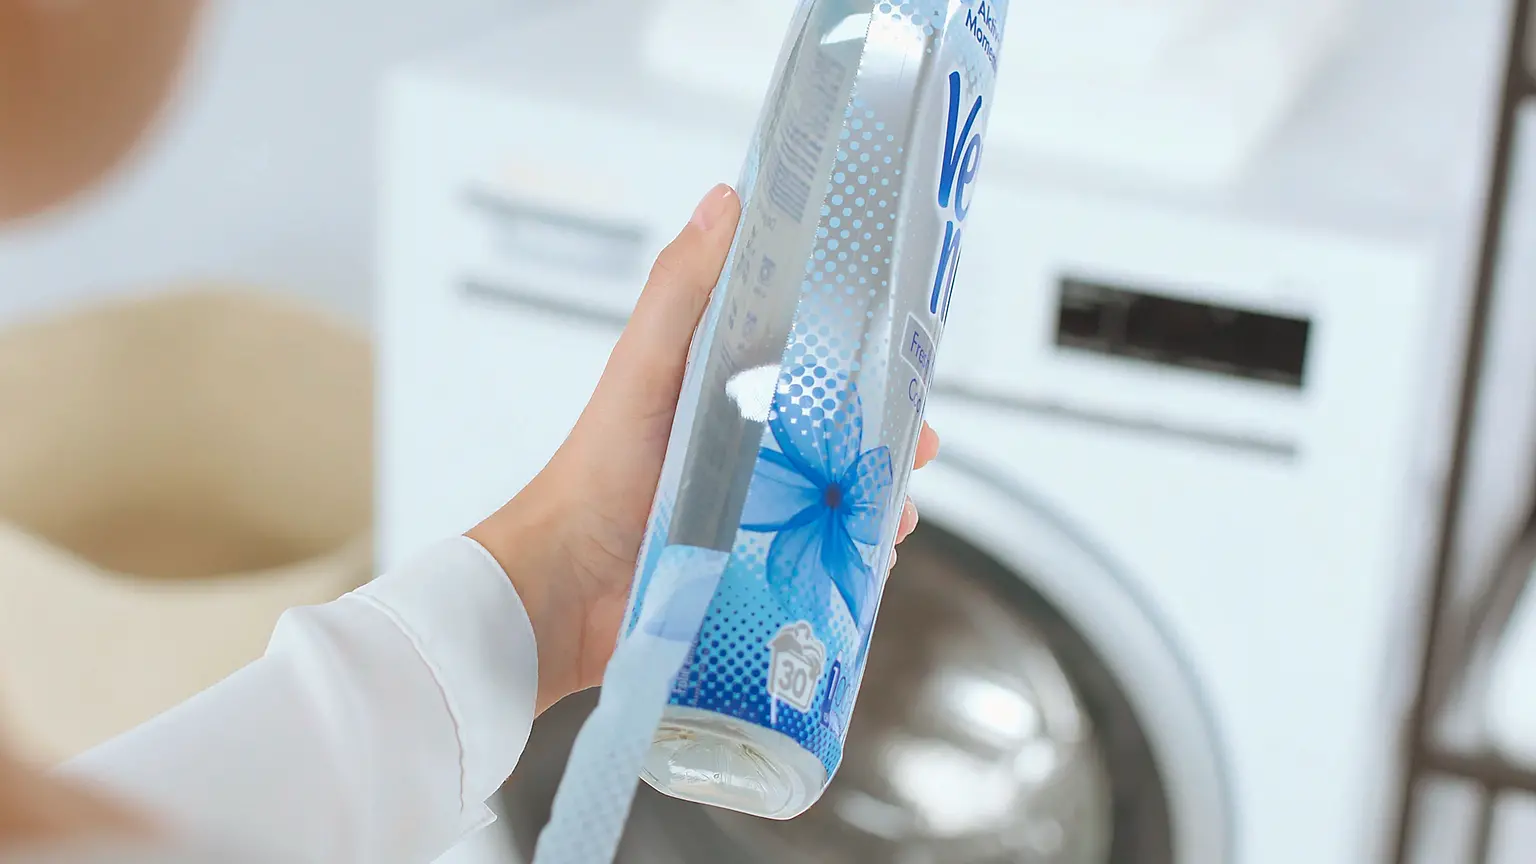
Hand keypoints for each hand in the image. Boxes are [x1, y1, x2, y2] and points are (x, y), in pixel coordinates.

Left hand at [469, 184, 940, 713]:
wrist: (567, 587)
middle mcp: (745, 444)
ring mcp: (755, 506)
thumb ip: (681, 292)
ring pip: (842, 491)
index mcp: (724, 386)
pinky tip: (874, 554)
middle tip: (920, 440)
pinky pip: (824, 554)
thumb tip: (725, 200)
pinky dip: (858, 553)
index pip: (806, 353)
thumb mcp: (643, 368)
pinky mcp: (759, 563)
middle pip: (840, 427)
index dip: (861, 348)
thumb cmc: (595, 472)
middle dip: (889, 431)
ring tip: (899, 506)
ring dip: (882, 495)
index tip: (905, 345)